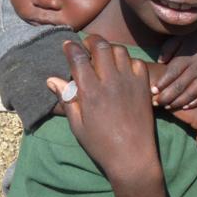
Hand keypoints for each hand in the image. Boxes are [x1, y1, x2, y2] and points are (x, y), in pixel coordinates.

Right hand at [46, 36, 158, 181]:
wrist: (132, 156)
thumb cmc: (100, 144)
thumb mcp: (77, 125)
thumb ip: (67, 99)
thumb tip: (52, 79)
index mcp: (90, 91)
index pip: (78, 58)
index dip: (71, 47)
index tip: (67, 44)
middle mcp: (110, 81)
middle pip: (101, 46)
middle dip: (91, 40)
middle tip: (87, 44)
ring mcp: (129, 82)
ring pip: (120, 50)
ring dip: (110, 48)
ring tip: (104, 54)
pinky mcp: (144, 86)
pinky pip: (137, 62)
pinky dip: (128, 60)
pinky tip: (122, 68)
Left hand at [153, 14, 196, 109]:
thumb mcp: (181, 38)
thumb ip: (168, 49)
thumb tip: (159, 61)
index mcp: (186, 57)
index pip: (172, 73)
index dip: (162, 83)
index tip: (152, 90)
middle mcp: (196, 68)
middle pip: (180, 86)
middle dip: (166, 97)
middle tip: (156, 103)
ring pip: (191, 93)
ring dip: (178, 102)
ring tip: (168, 107)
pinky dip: (195, 102)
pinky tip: (186, 107)